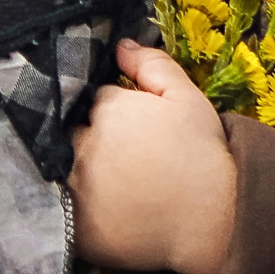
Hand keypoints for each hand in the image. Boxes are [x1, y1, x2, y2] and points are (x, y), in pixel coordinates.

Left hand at [68, 39, 235, 273]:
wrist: (216, 225)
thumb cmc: (204, 157)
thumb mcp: (187, 100)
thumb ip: (153, 66)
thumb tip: (120, 46)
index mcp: (107, 110)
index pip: (92, 100)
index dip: (106, 110)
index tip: (124, 125)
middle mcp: (82, 145)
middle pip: (69, 132)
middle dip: (83, 137)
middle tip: (112, 154)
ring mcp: (74, 188)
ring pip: (59, 168)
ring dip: (69, 169)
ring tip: (100, 181)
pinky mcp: (74, 226)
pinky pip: (58, 209)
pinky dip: (66, 205)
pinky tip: (91, 207)